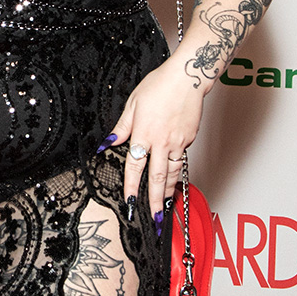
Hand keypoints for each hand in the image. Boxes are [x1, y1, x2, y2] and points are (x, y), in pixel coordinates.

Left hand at [102, 57, 204, 225]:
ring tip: (165, 206)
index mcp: (143, 134)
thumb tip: (107, 143)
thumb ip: (121, 128)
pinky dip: (177, 173)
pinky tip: (174, 180)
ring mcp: (177, 142)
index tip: (130, 202)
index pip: (134, 167)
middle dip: (154, 201)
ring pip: (172, 173)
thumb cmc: (160, 86)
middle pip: (157, 178)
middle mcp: (161, 142)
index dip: (131, 187)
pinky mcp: (189, 139)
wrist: (188, 77)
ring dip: (168, 192)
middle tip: (154, 218)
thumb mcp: (133, 104)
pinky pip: (181, 160)